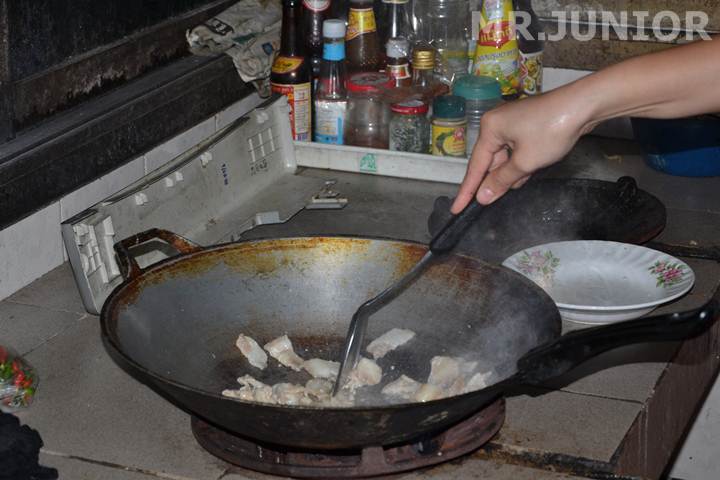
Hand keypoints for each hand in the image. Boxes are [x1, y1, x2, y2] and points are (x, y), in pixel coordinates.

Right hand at [451, 85, 592, 212]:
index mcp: (490, 129)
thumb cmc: (551, 131)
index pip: (475, 166)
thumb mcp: (525, 162)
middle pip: (489, 161)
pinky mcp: (526, 124)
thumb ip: (501, 181)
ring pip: (504, 157)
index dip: (467, 191)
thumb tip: (482, 197)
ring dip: (512, 172)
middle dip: (496, 180)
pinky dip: (520, 162)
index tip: (456, 209)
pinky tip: (529, 171)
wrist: (584, 104)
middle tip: (492, 202)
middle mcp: (496, 123)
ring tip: (524, 178)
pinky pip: (516, 149)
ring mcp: (512, 122)